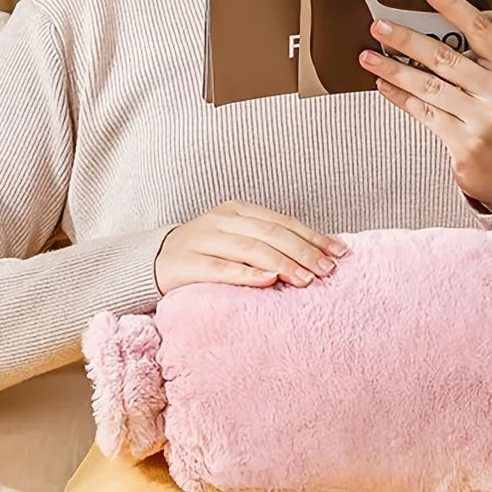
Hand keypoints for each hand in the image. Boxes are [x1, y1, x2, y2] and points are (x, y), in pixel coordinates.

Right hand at [154, 201, 347, 294]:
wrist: (152, 263)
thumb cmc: (207, 256)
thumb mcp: (239, 243)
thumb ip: (271, 245)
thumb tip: (320, 257)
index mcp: (238, 211)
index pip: (283, 222)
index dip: (313, 237)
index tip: (339, 253)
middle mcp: (221, 220)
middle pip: (270, 234)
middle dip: (303, 252)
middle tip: (327, 271)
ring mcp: (201, 240)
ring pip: (249, 248)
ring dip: (281, 263)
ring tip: (306, 279)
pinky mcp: (185, 264)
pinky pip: (220, 269)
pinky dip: (246, 274)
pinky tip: (268, 280)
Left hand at [358, 0, 491, 211]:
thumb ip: (476, 65)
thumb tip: (426, 39)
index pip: (479, 29)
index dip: (452, 5)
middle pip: (445, 57)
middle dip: (407, 40)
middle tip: (379, 27)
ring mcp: (482, 119)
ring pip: (429, 86)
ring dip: (394, 70)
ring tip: (369, 58)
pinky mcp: (464, 143)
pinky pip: (425, 114)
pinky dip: (402, 99)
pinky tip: (384, 87)